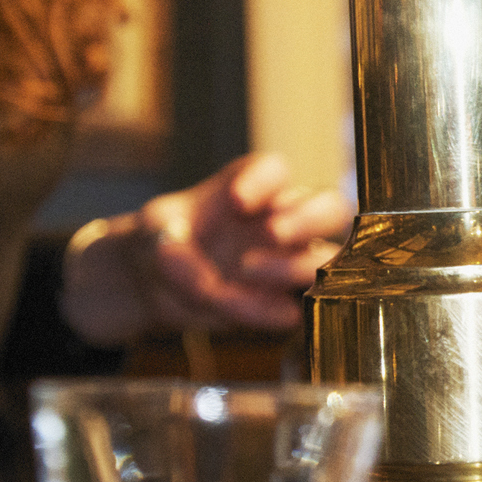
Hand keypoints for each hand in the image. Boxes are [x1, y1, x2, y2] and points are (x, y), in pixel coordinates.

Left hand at [60, 154, 352, 346]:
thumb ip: (174, 241)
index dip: (266, 182)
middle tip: (272, 233)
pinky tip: (232, 304)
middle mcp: (282, 221)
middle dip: (310, 219)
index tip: (234, 201)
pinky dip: (265, 309)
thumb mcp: (153, 228)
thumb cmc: (159, 238)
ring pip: (326, 259)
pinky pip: (291, 309)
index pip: (280, 171)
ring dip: (293, 266)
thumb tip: (204, 276)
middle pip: (331, 208)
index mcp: (256, 187)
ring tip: (246, 269)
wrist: (149, 280)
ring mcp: (286, 263)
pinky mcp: (277, 303)